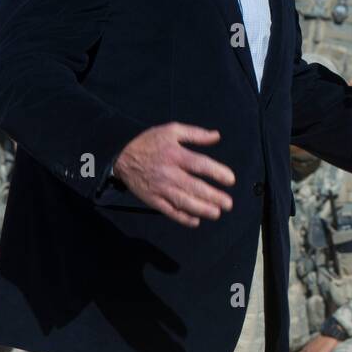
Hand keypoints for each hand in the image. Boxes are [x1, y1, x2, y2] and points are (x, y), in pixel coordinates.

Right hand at [113, 123, 234, 227]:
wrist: (120, 157)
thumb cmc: (149, 143)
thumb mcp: (171, 131)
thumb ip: (195, 134)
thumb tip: (217, 136)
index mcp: (176, 155)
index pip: (200, 165)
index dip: (217, 173)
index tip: (230, 180)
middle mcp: (169, 173)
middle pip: (194, 187)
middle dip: (213, 197)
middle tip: (228, 203)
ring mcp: (160, 188)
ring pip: (183, 202)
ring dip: (201, 209)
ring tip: (216, 213)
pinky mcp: (152, 200)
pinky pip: (169, 211)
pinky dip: (182, 218)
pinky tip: (195, 221)